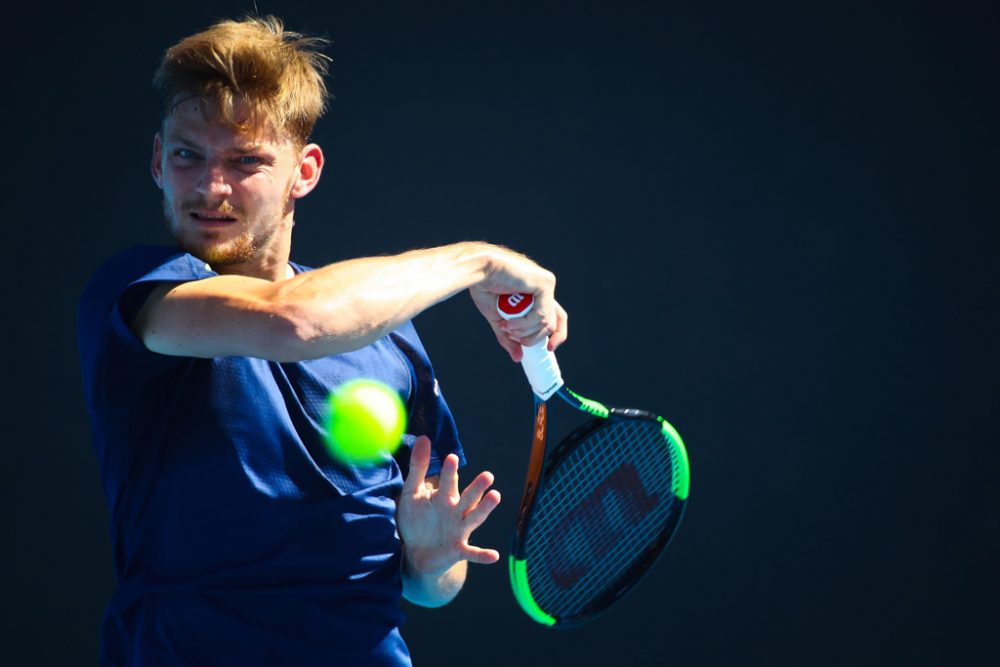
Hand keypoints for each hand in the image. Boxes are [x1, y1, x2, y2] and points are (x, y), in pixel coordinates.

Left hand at [397, 436, 501, 576]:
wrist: (417, 553)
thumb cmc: (416, 520)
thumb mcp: (413, 493)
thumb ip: (418, 467)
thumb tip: (423, 438)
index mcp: (445, 496)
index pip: (450, 481)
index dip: (451, 471)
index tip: (451, 457)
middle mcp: (456, 511)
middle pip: (469, 497)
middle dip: (477, 487)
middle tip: (488, 475)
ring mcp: (460, 530)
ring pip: (475, 517)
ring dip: (486, 508)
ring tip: (496, 496)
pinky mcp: (459, 550)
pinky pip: (472, 552)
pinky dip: (483, 555)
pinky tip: (493, 555)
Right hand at [467, 245, 568, 361]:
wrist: (478, 270)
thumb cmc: (485, 288)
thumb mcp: (499, 319)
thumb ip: (510, 337)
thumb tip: (518, 357)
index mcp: (535, 295)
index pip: (555, 317)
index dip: (556, 335)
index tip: (550, 349)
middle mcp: (543, 289)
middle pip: (555, 323)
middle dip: (534, 338)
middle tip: (514, 338)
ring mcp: (546, 285)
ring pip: (546, 323)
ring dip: (524, 332)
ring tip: (506, 327)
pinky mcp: (545, 283)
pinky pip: (541, 316)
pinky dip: (524, 324)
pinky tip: (509, 322)